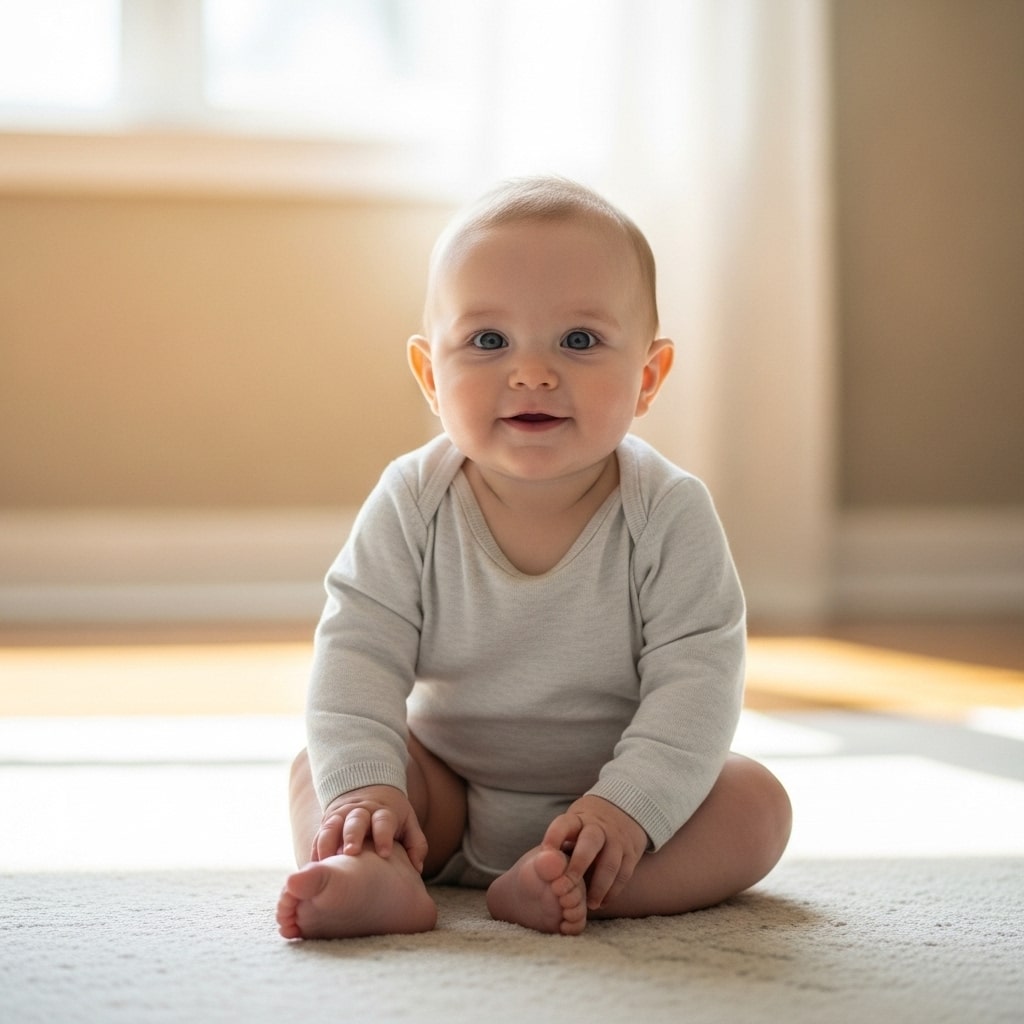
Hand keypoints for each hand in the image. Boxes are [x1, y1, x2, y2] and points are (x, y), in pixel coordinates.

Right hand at [312, 784, 428, 873]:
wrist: (368, 789)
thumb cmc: (391, 816)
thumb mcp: (408, 823)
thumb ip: (416, 844)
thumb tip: (416, 867)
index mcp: (384, 812)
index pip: (384, 820)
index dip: (384, 835)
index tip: (384, 853)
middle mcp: (361, 811)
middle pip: (356, 821)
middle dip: (352, 836)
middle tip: (351, 853)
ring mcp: (342, 815)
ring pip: (333, 825)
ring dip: (328, 842)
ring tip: (326, 864)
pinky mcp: (327, 822)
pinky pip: (319, 835)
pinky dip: (316, 850)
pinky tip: (314, 867)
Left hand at [542, 795, 647, 909]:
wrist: (623, 810)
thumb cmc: (586, 826)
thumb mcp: (573, 825)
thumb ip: (560, 844)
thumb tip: (543, 869)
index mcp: (578, 819)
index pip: (564, 824)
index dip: (553, 838)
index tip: (545, 855)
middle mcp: (598, 827)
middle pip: (589, 843)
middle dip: (577, 867)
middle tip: (565, 887)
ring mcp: (617, 839)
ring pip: (610, 863)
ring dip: (599, 887)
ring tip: (589, 904)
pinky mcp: (632, 852)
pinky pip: (624, 874)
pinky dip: (613, 892)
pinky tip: (601, 902)